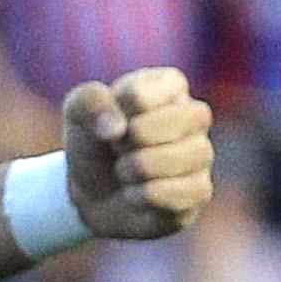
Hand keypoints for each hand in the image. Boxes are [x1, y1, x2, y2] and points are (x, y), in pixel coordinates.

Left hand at [62, 68, 214, 239]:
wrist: (93, 194)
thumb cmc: (94, 143)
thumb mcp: (78, 111)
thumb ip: (90, 101)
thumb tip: (117, 129)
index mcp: (169, 85)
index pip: (140, 94)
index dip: (115, 114)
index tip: (111, 121)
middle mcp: (194, 115)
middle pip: (180, 118)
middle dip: (134, 139)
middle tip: (118, 147)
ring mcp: (202, 153)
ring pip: (187, 156)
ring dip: (137, 168)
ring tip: (124, 170)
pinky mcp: (200, 190)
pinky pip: (184, 191)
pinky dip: (146, 195)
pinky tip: (134, 193)